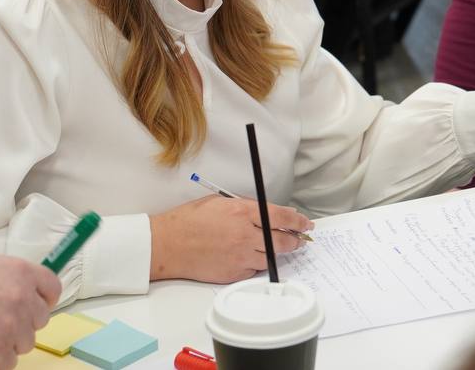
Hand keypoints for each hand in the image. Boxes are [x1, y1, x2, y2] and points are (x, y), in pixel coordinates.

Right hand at [0, 255, 60, 369]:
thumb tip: (20, 292)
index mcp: (21, 272)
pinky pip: (8, 362)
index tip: (37, 306)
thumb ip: (9, 279)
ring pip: (26, 343)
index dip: (45, 300)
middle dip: (23, 323)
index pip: (53, 288)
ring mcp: (12, 326)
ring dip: (8, 343)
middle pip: (40, 319)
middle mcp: (23, 298)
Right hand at [149, 195, 313, 283]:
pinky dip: (257, 263)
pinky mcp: (233, 273)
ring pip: (271, 257)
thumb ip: (247, 207)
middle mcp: (245, 234)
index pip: (282, 217)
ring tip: (280, 248)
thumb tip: (269, 212)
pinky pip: (254, 270)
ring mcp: (240, 256)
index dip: (299, 221)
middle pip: (283, 241)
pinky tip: (254, 257)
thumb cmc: (189, 220)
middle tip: (301, 239)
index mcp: (243, 212)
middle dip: (296, 240)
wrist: (168, 244)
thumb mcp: (220, 201)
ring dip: (278, 253)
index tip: (306, 224)